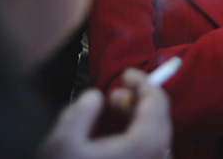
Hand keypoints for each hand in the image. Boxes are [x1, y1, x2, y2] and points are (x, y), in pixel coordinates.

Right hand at [39, 69, 171, 158]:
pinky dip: (135, 136)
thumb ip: (81, 111)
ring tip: (112, 110)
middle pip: (160, 117)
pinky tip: (112, 136)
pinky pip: (148, 151)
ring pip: (155, 135)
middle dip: (140, 98)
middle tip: (116, 92)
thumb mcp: (62, 143)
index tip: (126, 73)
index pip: (156, 101)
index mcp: (145, 144)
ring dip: (137, 117)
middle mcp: (157, 157)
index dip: (143, 81)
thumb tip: (95, 97)